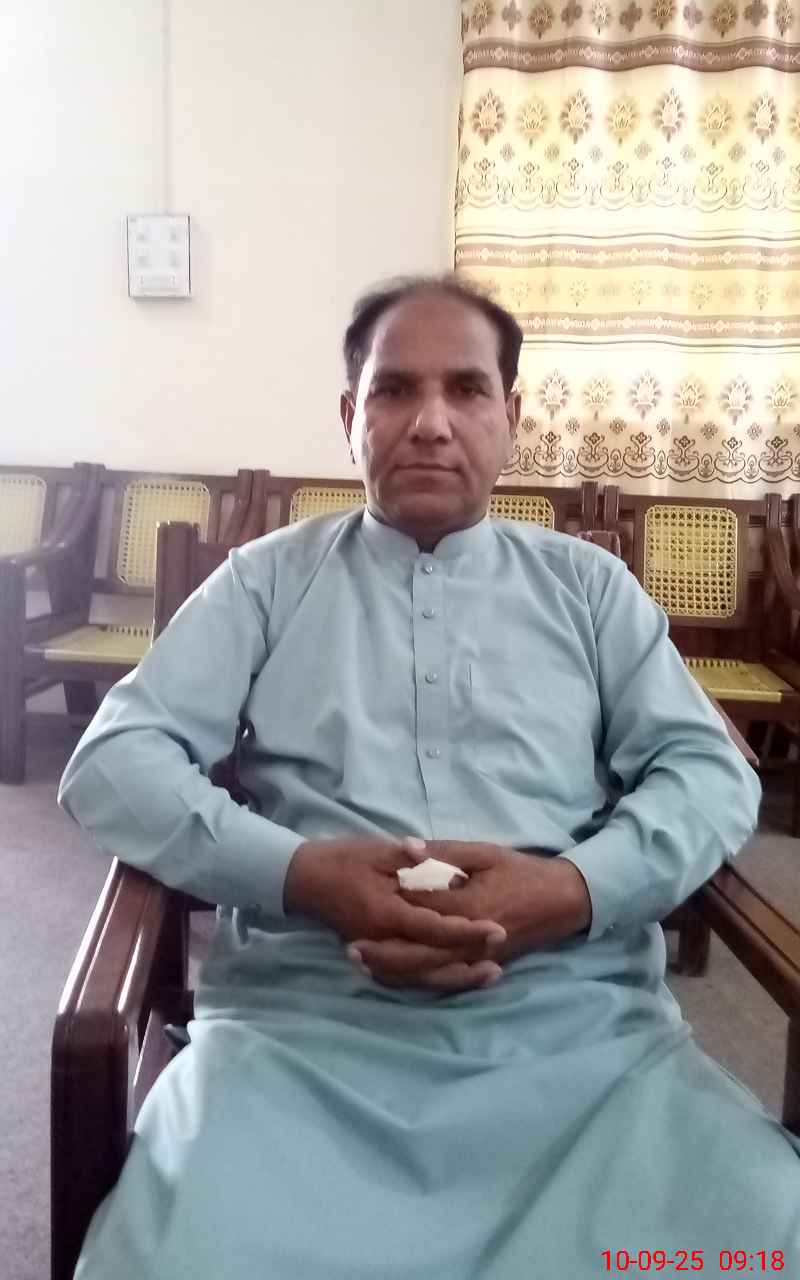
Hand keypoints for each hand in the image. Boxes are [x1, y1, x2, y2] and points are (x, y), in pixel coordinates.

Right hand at [283, 836, 506, 987]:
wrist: (304, 880)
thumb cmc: (340, 861)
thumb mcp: (372, 850)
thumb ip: (401, 853)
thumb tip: (425, 850)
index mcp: (385, 913)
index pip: (433, 929)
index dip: (467, 931)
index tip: (498, 929)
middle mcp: (383, 940)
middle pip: (432, 962)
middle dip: (469, 959)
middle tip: (503, 956)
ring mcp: (379, 952)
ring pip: (422, 976)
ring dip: (457, 977)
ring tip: (492, 975)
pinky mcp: (377, 954)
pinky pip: (410, 976)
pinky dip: (436, 978)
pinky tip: (459, 976)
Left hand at [351, 839, 591, 985]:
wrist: (562, 900)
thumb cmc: (521, 871)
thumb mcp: (484, 852)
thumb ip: (445, 852)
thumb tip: (407, 849)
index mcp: (468, 905)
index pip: (420, 911)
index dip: (388, 911)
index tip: (357, 907)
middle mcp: (469, 938)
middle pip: (418, 953)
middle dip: (383, 954)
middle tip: (349, 948)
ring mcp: (477, 957)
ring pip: (428, 971)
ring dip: (395, 971)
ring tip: (363, 966)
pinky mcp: (482, 966)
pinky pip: (445, 979)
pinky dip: (418, 980)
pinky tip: (396, 977)